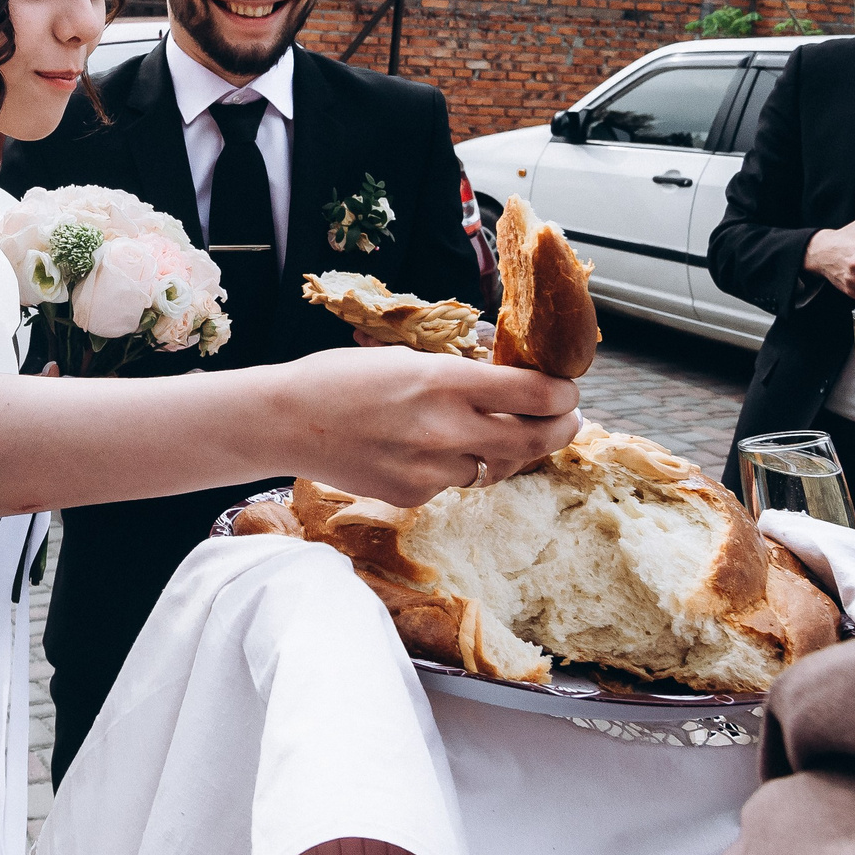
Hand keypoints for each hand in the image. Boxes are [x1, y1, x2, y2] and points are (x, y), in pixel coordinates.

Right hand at [267, 347, 579, 507]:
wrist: (287, 420)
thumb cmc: (342, 377)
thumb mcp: (408, 358)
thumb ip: (461, 375)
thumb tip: (513, 384)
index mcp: (445, 380)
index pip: (535, 394)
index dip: (563, 395)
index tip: (567, 393)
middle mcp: (445, 428)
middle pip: (532, 441)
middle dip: (560, 430)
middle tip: (567, 421)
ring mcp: (430, 469)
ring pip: (496, 467)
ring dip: (504, 452)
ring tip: (492, 432)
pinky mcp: (414, 495)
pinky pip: (455, 483)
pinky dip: (456, 467)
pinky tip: (428, 449)